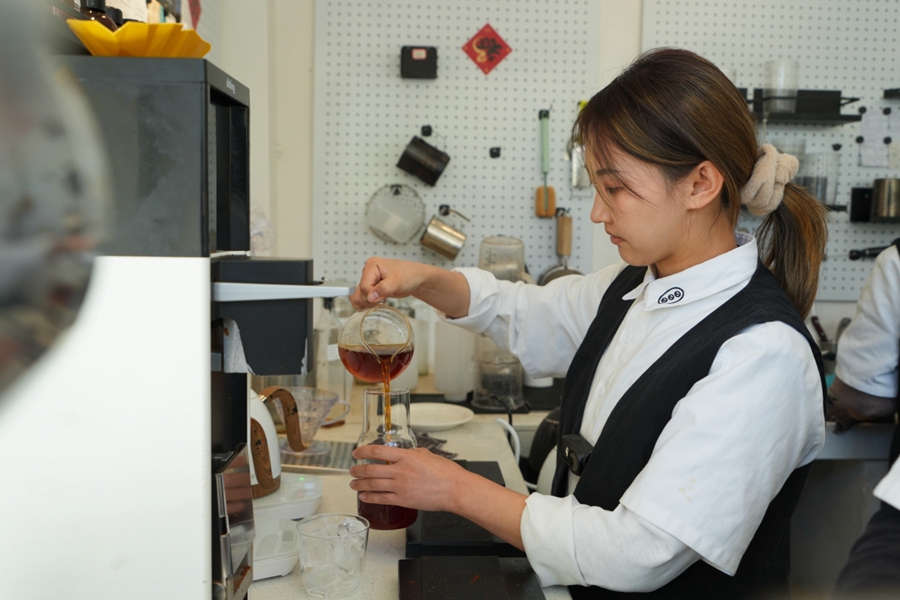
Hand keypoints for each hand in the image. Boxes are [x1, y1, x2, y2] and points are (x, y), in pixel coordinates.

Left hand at [348, 445, 467, 512]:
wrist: (455, 489)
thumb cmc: (447, 473)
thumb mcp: (429, 455)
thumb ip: (414, 453)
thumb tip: (408, 453)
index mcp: (407, 457)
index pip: (378, 451)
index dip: (364, 451)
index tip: (357, 452)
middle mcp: (401, 471)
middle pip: (371, 469)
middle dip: (358, 470)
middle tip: (352, 470)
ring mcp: (400, 486)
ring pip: (373, 484)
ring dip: (359, 484)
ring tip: (353, 484)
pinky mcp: (403, 500)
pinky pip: (381, 499)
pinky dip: (369, 497)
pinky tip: (363, 496)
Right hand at [350, 257, 427, 309]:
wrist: (417, 278)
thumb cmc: (409, 275)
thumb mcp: (397, 282)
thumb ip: (382, 289)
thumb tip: (370, 298)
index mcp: (372, 265)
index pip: (364, 286)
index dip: (371, 296)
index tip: (381, 299)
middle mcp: (368, 272)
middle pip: (359, 291)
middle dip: (368, 300)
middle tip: (381, 301)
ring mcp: (370, 280)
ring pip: (359, 296)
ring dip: (368, 303)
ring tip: (381, 302)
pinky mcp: (372, 287)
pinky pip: (364, 298)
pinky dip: (369, 303)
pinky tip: (379, 303)